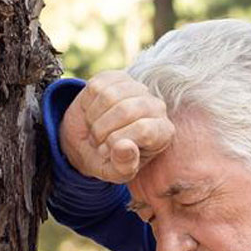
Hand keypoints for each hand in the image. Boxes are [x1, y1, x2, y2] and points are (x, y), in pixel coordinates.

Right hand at [58, 70, 175, 182]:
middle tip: (98, 142)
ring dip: (94, 118)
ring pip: (110, 96)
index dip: (117, 142)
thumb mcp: (116, 173)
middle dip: (103, 130)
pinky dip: (88, 105)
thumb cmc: (109, 161)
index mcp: (163, 132)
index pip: (144, 130)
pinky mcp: (117, 77)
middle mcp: (156, 107)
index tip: (107, 152)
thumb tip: (124, 146)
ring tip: (96, 130)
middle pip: (126, 110)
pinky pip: (97, 86)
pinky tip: (93, 115)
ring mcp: (137, 89)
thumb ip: (124, 166)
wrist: (89, 144)